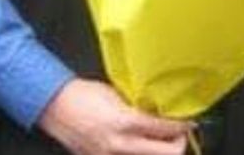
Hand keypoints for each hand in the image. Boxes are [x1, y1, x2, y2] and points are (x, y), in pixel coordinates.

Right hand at [36, 79, 190, 154]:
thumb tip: (157, 111)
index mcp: (125, 122)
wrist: (55, 106)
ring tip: (161, 141)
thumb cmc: (83, 95)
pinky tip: (139, 145)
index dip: (182, 126)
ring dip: (159, 151)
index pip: (165, 129)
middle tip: (180, 134)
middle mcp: (119, 144)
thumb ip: (138, 107)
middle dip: (178, 144)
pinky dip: (138, 153)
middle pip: (165, 154)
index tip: (188, 122)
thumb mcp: (117, 94)